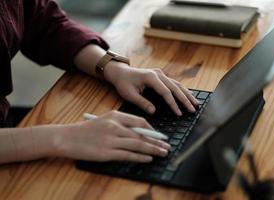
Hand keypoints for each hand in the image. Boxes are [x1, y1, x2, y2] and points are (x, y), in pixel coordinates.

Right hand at [55, 111, 170, 162]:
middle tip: (167, 146)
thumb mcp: (104, 120)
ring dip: (153, 149)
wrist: (67, 138)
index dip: (153, 130)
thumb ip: (121, 124)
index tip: (160, 136)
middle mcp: (115, 126)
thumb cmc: (86, 129)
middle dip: (158, 141)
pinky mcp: (107, 153)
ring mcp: (111, 140)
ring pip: (138, 144)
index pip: (140, 122)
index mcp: (115, 116)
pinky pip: (128, 155)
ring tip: (163, 153)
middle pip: (142, 134)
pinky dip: (140, 157)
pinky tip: (149, 158)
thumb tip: (139, 132)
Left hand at [104, 61, 198, 114]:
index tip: (178, 113)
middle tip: (192, 110)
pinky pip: (174, 83)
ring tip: (195, 103)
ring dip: (187, 94)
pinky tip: (188, 95)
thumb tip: (153, 111)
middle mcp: (158, 74)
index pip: (165, 92)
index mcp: (150, 77)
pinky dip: (182, 90)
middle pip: (175, 87)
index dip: (173, 103)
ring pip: (177, 84)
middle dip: (185, 99)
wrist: (120, 72)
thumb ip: (142, 103)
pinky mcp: (160, 76)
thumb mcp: (129, 94)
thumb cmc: (123, 83)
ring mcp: (160, 74)